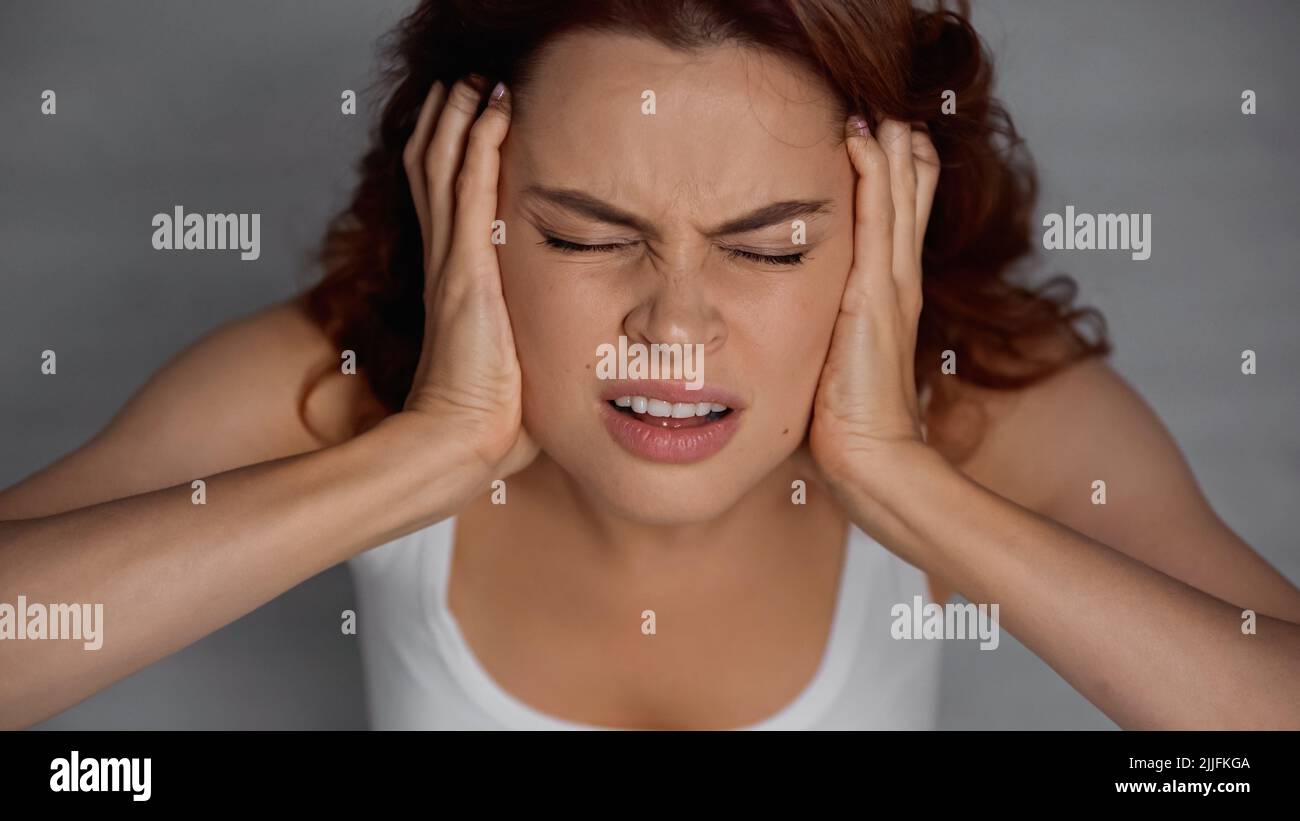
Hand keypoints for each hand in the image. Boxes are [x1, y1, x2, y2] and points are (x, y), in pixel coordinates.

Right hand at [400, 76, 536, 477]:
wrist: (464, 445)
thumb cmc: (492, 428)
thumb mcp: (517, 377)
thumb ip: (530, 357)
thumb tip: (569, 371)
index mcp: (455, 289)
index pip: (444, 206)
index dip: (450, 160)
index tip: (468, 124)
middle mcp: (446, 266)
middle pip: (433, 172)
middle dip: (447, 123)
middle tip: (464, 84)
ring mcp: (453, 264)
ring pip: (445, 167)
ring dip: (459, 118)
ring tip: (473, 80)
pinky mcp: (466, 269)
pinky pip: (470, 187)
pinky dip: (479, 141)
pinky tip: (494, 108)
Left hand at [808, 117, 939, 491]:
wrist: (871, 460)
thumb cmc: (848, 426)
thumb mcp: (839, 366)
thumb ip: (835, 340)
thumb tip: (818, 336)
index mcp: (889, 302)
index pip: (898, 227)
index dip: (897, 185)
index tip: (883, 144)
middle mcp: (897, 287)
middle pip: (907, 204)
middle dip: (902, 156)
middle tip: (895, 113)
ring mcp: (891, 289)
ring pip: (898, 202)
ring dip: (892, 152)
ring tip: (886, 110)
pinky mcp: (875, 297)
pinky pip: (876, 223)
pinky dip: (874, 178)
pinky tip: (866, 142)